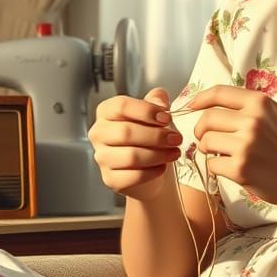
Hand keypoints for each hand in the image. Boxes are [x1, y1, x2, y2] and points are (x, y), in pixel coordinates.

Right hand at [88, 87, 181, 202]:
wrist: (151, 168)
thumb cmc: (150, 138)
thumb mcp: (155, 116)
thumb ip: (156, 102)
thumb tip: (159, 98)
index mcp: (107, 112)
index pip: (121, 106)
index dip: (146, 111)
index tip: (166, 117)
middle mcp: (99, 133)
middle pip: (126, 132)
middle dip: (156, 135)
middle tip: (177, 138)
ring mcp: (102, 158)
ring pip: (130, 156)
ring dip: (158, 154)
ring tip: (174, 152)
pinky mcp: (110, 179)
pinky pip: (133, 176)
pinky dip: (152, 172)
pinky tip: (162, 167)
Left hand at [187, 85, 276, 209]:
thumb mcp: (276, 115)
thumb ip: (250, 107)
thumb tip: (213, 104)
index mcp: (260, 103)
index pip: (219, 93)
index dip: (200, 98)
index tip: (191, 105)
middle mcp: (252, 120)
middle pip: (207, 119)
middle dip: (201, 130)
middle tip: (206, 139)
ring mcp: (246, 145)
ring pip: (206, 142)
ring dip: (208, 150)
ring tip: (220, 155)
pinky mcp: (241, 168)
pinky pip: (212, 164)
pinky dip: (216, 168)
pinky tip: (230, 169)